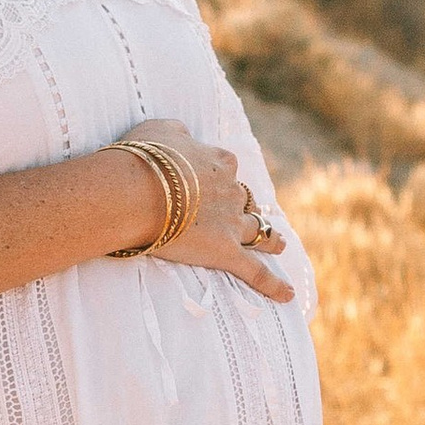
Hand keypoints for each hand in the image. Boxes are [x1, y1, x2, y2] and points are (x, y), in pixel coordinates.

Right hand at [124, 118, 293, 301]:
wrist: (137, 192)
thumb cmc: (144, 158)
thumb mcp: (160, 129)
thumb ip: (179, 132)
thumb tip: (185, 136)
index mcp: (219, 162)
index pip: (225, 167)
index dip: (217, 176)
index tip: (206, 181)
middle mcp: (232, 191)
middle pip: (244, 199)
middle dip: (244, 207)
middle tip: (240, 215)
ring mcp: (232, 223)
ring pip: (259, 230)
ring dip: (270, 237)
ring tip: (279, 244)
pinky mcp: (227, 252)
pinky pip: (255, 272)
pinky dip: (273, 284)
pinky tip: (287, 295)